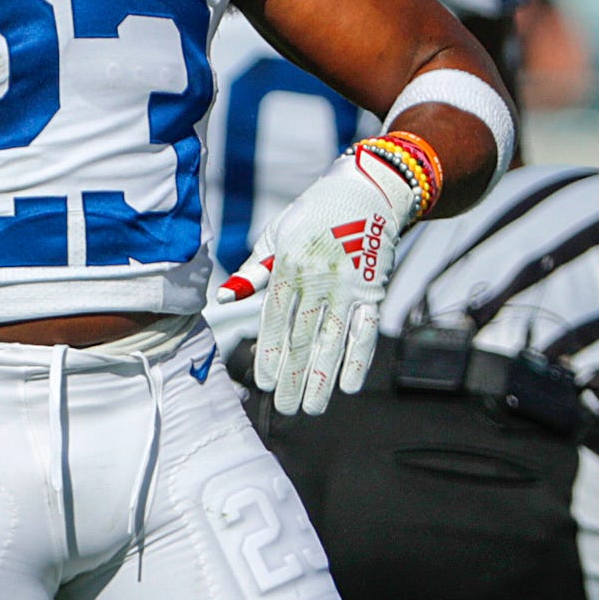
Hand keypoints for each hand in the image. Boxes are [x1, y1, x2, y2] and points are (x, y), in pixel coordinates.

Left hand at [216, 143, 421, 415]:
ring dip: (322, 378)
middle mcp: (318, 278)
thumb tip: (224, 299)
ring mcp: (348, 286)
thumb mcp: (277, 234)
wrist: (368, 191)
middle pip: (302, 337)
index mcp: (288, 264)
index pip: (275, 318)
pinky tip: (348, 386)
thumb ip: (253, 271)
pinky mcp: (374, 289)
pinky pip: (366, 329)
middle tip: (285, 408)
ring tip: (312, 408)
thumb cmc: (313, 216)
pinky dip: (359, 359)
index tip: (263, 384)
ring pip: (333, 340)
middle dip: (293, 376)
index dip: (269, 353)